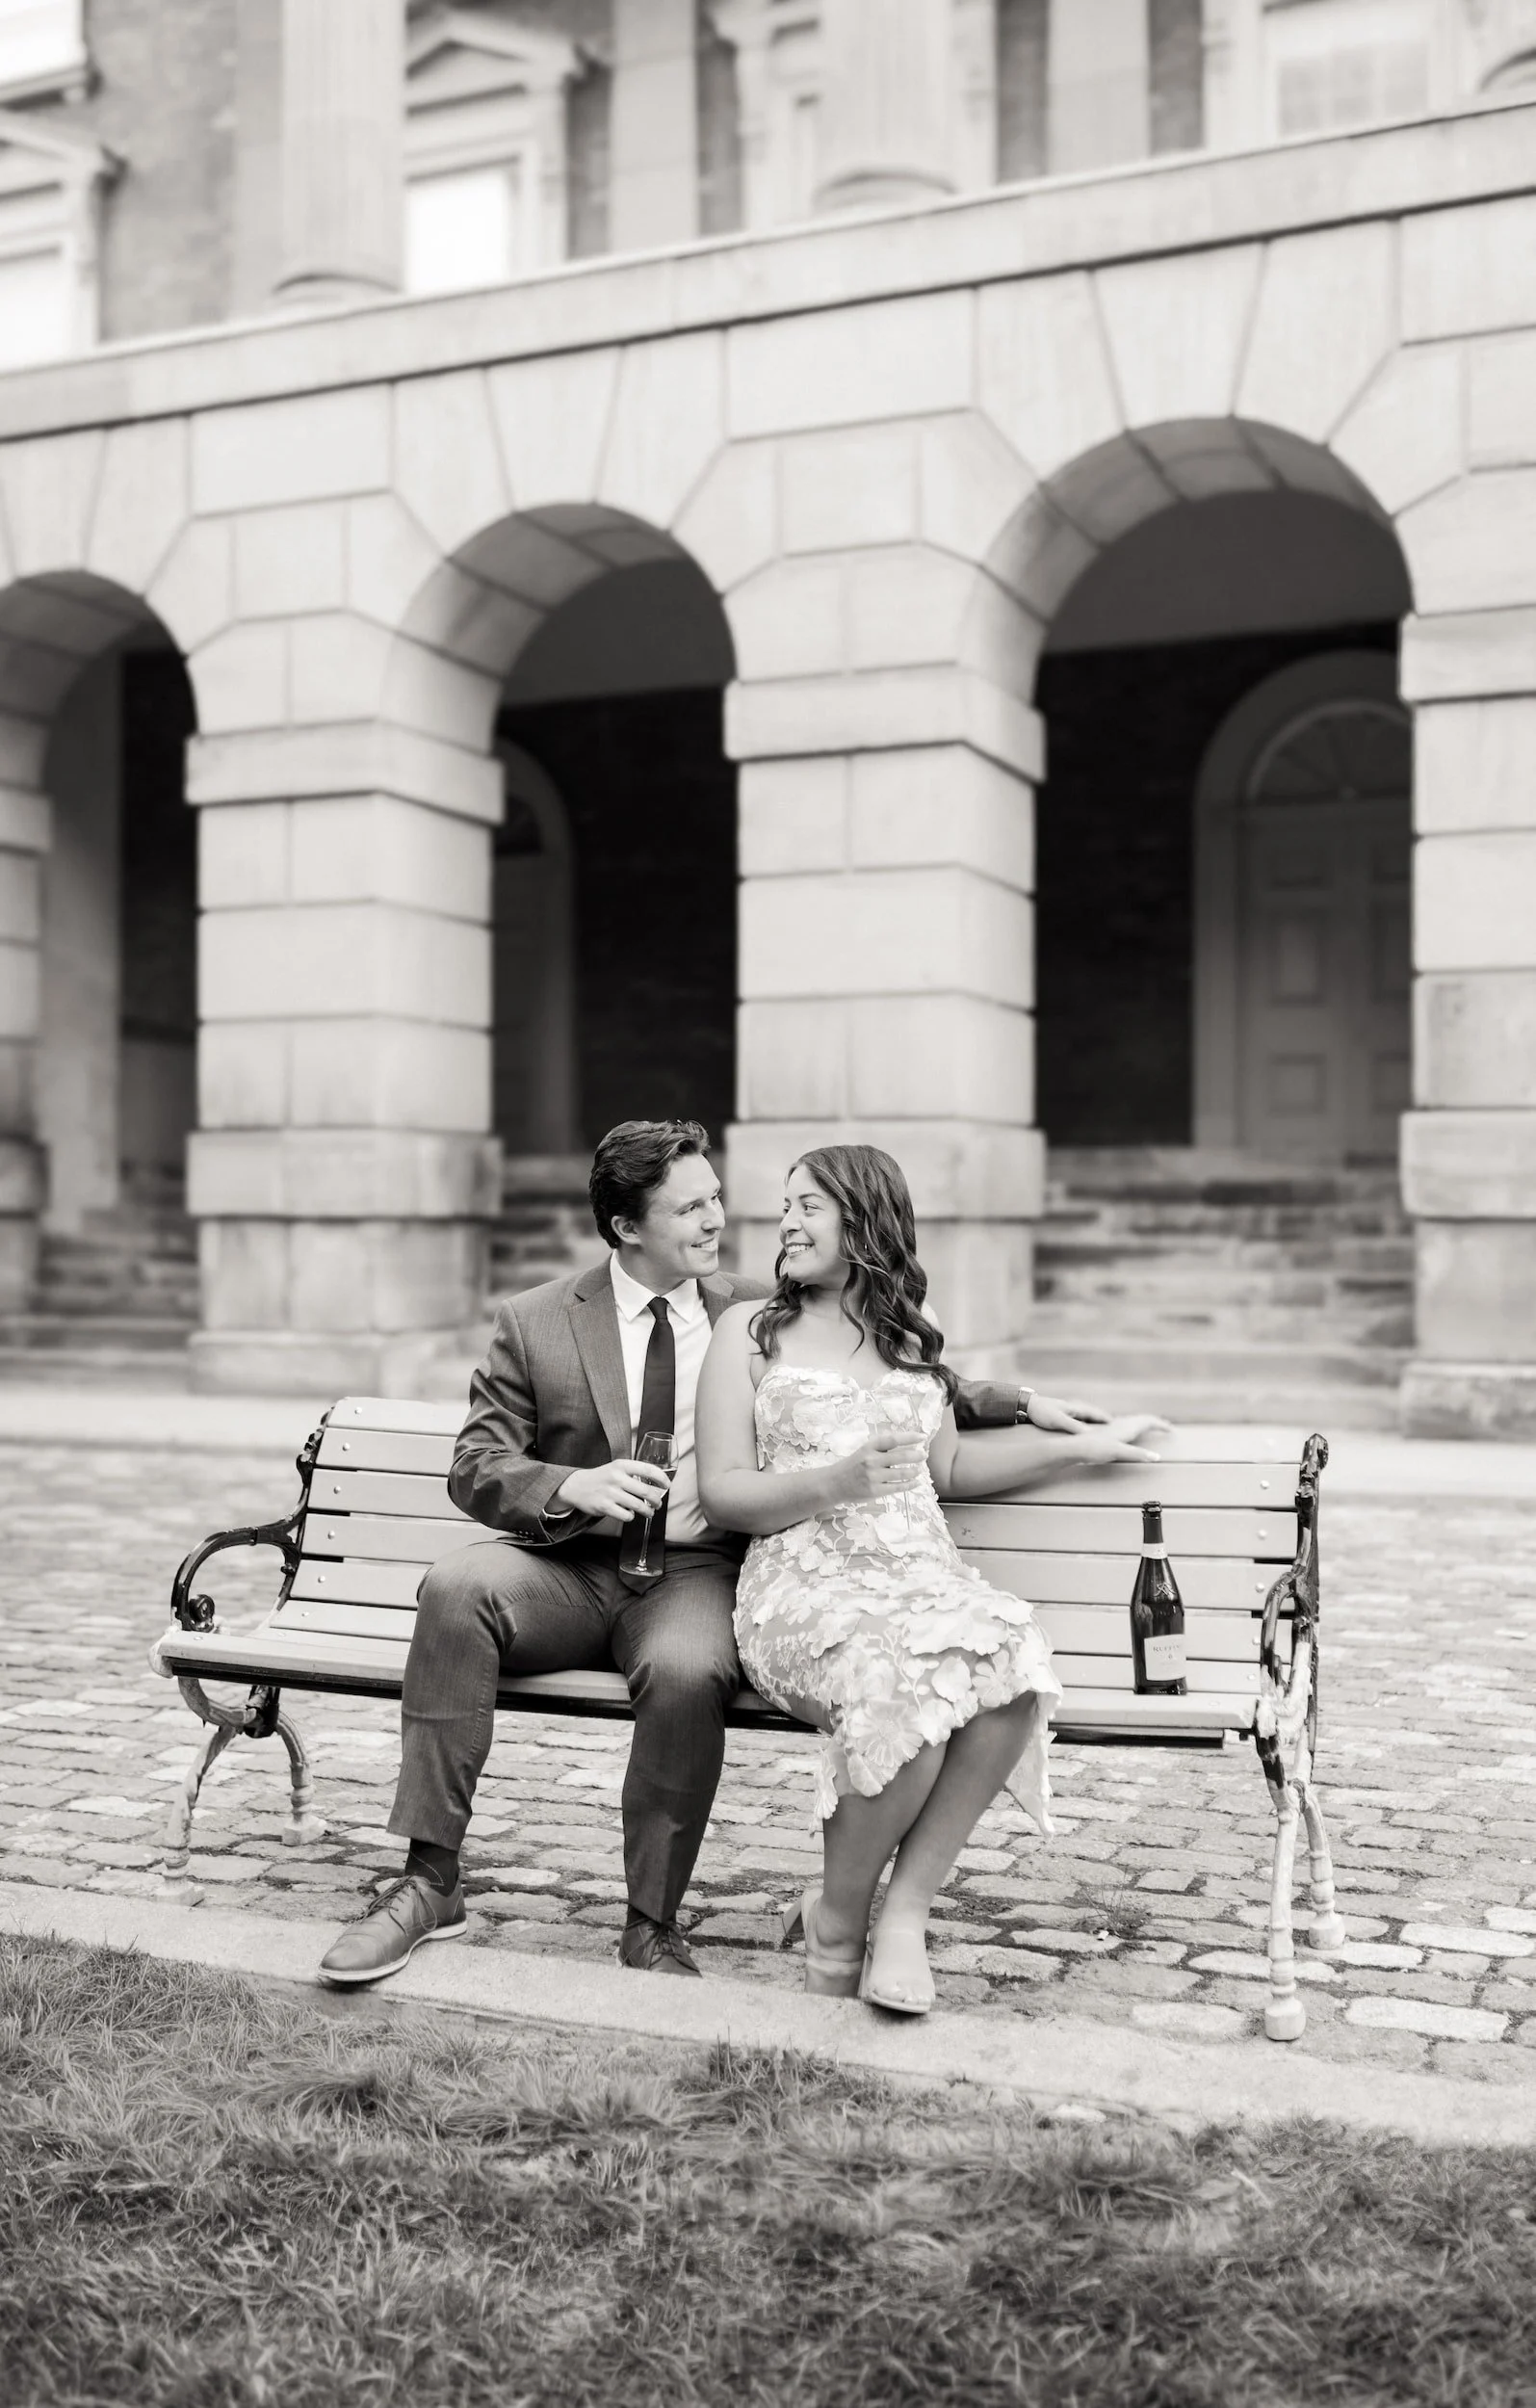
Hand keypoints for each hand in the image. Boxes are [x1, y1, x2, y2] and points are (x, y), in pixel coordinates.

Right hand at [553, 1459, 672, 1522]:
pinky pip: (626, 1516)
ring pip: (638, 1506)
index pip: (648, 1469)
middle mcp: (616, 1478)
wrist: (577, 1486)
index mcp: (621, 1465)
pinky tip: (629, 1514)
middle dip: (657, 1500)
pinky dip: (631, 1516)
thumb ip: (634, 1472)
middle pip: (646, 1491)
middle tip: (658, 1503)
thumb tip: (657, 1483)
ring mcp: (610, 1493)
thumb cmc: (602, 1477)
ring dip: (648, 1511)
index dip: (662, 1479)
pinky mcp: (604, 1507)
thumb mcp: (616, 1468)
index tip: (667, 1485)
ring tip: (649, 1512)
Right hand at [834, 1433, 927, 1505]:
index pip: (892, 1439)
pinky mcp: (875, 1491)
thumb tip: (907, 1443)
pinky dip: (909, 1485)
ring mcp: (873, 1477)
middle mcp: (871, 1460)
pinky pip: (897, 1488)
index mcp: (869, 1447)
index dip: (909, 1437)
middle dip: (916, 1455)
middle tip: (924, 1455)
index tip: (922, 1437)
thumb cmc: (853, 1465)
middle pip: (900, 1457)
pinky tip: (916, 1482)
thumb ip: (882, 1447)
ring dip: (914, 1471)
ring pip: (901, 1474)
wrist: (834, 1483)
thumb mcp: (864, 1450)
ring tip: (919, 1469)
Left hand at [1026, 1391, 1112, 1431]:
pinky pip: (1079, 1422)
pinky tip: (1085, 1432)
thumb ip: (1073, 1426)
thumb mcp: (1057, 1420)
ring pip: (1087, 1419)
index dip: (1108, 1421)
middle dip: (1105, 1422)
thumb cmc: (1041, 1411)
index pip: (1098, 1415)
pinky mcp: (1062, 1416)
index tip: (1121, 1428)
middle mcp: (1075, 1408)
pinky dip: (1086, 1426)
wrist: (1024, 1405)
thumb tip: (1089, 1435)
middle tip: (1118, 1430)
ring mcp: (1069, 1411)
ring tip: (1105, 1432)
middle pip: (1095, 1416)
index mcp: (1076, 1407)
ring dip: (1096, 1424)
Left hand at [1079, 1413, 1171, 1465]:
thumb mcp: (1118, 1452)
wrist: (1073, 1447)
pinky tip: (1127, 1434)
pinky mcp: (1105, 1434)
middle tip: (1165, 1427)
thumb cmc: (1094, 1449)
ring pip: (1132, 1423)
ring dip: (1144, 1425)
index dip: (1160, 1424)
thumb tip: (1156, 1457)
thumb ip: (1137, 1454)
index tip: (1171, 1429)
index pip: (1147, 1421)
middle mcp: (1120, 1425)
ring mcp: (1112, 1428)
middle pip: (1141, 1420)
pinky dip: (1133, 1429)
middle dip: (1154, 1423)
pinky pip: (1124, 1428)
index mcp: (1126, 1427)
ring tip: (1151, 1428)